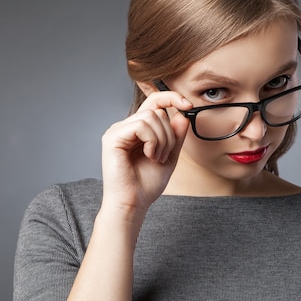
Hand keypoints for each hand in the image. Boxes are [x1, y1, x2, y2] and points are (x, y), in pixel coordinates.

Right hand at [101, 91, 191, 219]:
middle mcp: (125, 127)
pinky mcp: (112, 138)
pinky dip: (152, 141)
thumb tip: (182, 115)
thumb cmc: (146, 184)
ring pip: (151, 117)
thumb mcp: (169, 155)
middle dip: (169, 134)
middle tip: (163, 155)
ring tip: (156, 158)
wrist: (133, 203)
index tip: (188, 105)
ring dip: (162, 139)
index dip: (172, 98)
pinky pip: (140, 126)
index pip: (154, 102)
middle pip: (156, 111)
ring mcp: (117, 131)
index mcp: (137, 129)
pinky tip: (149, 155)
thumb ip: (175, 136)